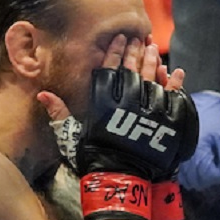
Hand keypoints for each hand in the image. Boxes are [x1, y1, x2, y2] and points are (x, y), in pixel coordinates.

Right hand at [41, 36, 197, 219]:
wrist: (120, 181)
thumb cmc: (93, 158)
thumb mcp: (71, 136)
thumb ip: (59, 113)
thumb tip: (42, 93)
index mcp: (104, 102)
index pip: (109, 68)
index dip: (114, 51)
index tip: (119, 38)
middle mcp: (127, 101)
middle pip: (132, 69)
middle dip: (134, 51)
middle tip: (137, 38)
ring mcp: (149, 109)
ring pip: (153, 78)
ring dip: (152, 61)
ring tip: (151, 49)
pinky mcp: (167, 120)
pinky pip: (174, 96)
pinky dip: (175, 83)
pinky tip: (176, 71)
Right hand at [178, 91, 219, 190]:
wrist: (187, 98)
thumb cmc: (210, 113)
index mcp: (201, 160)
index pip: (213, 180)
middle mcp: (186, 164)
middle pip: (201, 182)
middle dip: (212, 175)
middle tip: (218, 161)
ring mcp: (176, 160)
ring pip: (190, 180)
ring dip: (200, 175)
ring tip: (208, 160)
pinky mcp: (171, 155)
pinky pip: (181, 173)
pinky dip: (190, 171)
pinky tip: (196, 160)